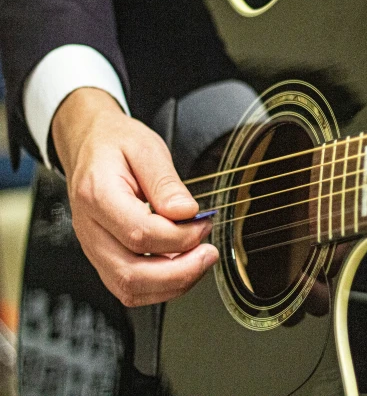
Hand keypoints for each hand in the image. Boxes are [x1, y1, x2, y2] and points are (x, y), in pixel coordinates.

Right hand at [52, 88, 218, 305]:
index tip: (203, 224)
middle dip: (180, 272)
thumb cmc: (116, 145)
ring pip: (129, 289)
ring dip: (173, 284)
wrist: (90, 144)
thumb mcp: (146, 149)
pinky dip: (161, 286)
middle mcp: (90, 229)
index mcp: (97, 196)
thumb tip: (187, 213)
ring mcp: (94, 248)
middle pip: (131, 274)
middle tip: (208, 253)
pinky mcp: (104, 258)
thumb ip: (166, 183)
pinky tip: (183, 266)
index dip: (179, 237)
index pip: (139, 233)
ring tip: (200, 260)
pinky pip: (129, 287)